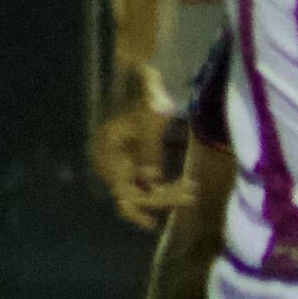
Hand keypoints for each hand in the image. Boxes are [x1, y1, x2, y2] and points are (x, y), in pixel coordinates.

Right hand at [92, 71, 187, 229]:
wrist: (148, 77)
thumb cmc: (148, 95)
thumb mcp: (149, 121)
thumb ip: (149, 151)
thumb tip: (151, 181)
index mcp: (106, 153)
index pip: (122, 192)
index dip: (138, 210)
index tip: (156, 221)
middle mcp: (109, 162)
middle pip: (134, 194)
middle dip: (163, 197)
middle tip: (191, 194)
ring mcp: (120, 162)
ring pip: (143, 189)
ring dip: (167, 191)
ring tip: (191, 189)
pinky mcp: (132, 160)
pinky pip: (146, 180)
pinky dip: (164, 184)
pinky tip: (183, 184)